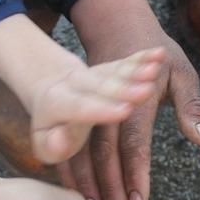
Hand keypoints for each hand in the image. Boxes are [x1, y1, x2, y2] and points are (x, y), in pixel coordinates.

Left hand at [0, 14, 166, 167]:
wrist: (47, 91)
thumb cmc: (48, 127)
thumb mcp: (40, 142)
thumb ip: (51, 146)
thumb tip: (62, 143)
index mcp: (57, 102)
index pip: (79, 107)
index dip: (101, 109)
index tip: (124, 110)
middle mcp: (75, 84)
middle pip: (101, 85)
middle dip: (125, 88)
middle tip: (148, 90)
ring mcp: (94, 75)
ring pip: (116, 71)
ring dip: (137, 70)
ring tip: (156, 68)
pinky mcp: (108, 69)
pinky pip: (126, 62)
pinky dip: (142, 58)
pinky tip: (159, 54)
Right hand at [64, 0, 199, 199]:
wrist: (119, 29)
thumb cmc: (158, 57)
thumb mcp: (182, 74)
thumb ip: (192, 108)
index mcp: (136, 98)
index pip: (134, 141)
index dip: (135, 172)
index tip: (139, 199)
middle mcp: (109, 104)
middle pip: (105, 152)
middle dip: (111, 186)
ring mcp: (90, 107)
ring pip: (84, 151)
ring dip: (91, 183)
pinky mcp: (80, 112)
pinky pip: (72, 145)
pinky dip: (75, 171)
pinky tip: (83, 193)